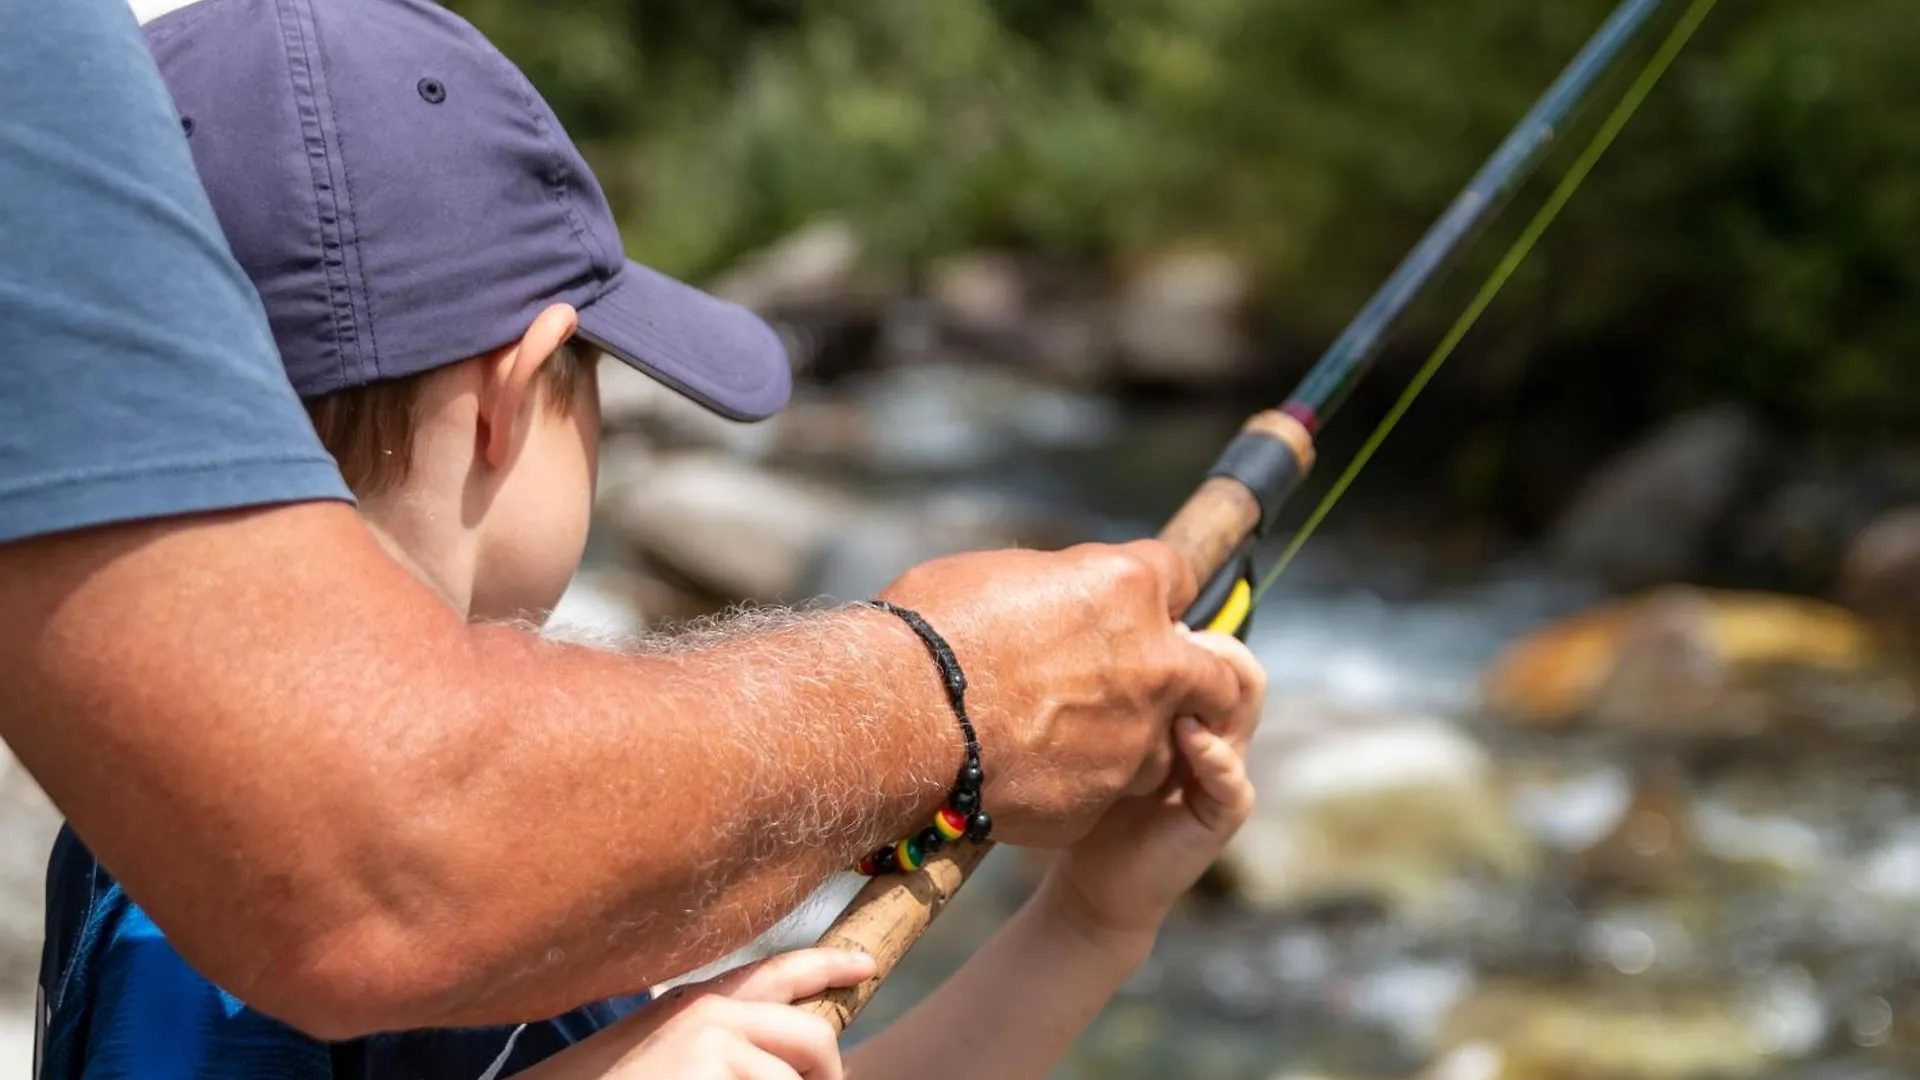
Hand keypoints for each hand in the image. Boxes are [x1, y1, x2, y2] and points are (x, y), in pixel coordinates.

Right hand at [515, 948, 873, 1079]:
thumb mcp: (660, 1053)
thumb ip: (719, 1042)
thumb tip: (775, 1061)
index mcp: (694, 1003)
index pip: (777, 972)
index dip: (829, 965)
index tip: (866, 964)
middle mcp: (710, 1011)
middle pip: (811, 1036)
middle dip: (826, 1076)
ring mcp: (714, 1042)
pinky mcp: (713, 1071)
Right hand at [877, 541, 1247, 846]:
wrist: (894, 722)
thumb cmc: (928, 632)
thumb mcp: (996, 577)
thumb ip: (1056, 589)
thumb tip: (1062, 599)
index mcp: (1127, 588)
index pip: (1178, 578)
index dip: (1155, 595)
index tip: (1137, 608)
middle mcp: (1153, 663)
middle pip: (1212, 671)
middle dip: (1192, 675)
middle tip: (1154, 681)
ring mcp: (1135, 740)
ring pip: (1162, 741)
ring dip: (1133, 737)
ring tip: (1066, 736)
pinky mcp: (1106, 800)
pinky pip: (1109, 791)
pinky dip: (1082, 783)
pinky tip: (1032, 771)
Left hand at [1044, 630, 1264, 940]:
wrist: (1092, 879)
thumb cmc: (1088, 795)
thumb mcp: (1095, 730)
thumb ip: (1103, 687)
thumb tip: (1081, 621)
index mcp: (1191, 706)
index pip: (1213, 646)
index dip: (1184, 627)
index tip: (1138, 618)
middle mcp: (1217, 730)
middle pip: (1239, 667)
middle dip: (1204, 649)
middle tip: (1161, 645)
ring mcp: (1226, 769)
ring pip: (1244, 707)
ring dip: (1209, 688)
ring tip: (1168, 683)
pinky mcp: (1224, 811)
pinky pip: (1231, 773)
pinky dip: (1209, 750)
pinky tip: (1180, 735)